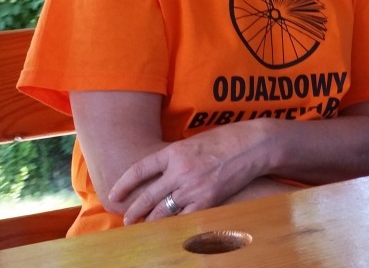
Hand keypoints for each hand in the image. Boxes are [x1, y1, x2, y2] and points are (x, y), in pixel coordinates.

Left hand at [110, 120, 273, 224]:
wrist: (254, 145)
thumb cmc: (226, 139)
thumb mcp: (194, 142)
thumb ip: (176, 157)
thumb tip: (161, 172)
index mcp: (174, 152)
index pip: (139, 170)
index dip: (123, 184)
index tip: (114, 194)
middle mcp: (180, 171)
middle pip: (148, 196)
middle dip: (134, 211)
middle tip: (127, 219)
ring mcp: (193, 187)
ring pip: (163, 211)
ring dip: (151, 221)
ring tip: (144, 226)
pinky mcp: (208, 200)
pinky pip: (184, 218)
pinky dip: (175, 225)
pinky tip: (169, 229)